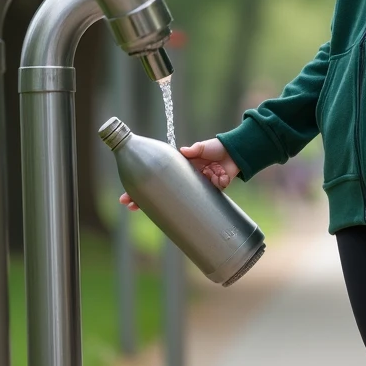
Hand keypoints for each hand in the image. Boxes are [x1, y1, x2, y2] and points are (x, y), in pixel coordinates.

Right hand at [119, 137, 238, 211]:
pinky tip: (173, 218)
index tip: (130, 188)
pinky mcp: (208, 193)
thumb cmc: (217, 148)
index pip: (159, 175)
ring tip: (145, 211)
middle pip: (161, 190)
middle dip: (144, 198)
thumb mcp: (204, 147)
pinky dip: (186, 210)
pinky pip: (196, 203)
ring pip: (175, 200)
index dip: (145, 182)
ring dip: (162, 206)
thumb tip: (184, 151)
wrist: (236, 154)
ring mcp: (195, 188)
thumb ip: (195, 149)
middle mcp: (186, 179)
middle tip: (129, 205)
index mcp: (182, 168)